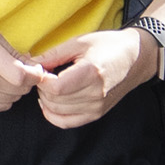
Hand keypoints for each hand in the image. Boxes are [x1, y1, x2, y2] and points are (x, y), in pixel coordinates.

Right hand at [0, 19, 37, 115]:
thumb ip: (14, 53)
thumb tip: (34, 67)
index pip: (23, 77)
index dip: (35, 75)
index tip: (36, 70)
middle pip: (20, 89)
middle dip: (27, 81)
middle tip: (21, 71)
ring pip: (12, 99)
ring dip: (15, 90)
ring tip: (5, 77)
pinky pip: (2, 106)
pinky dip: (5, 97)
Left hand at [26, 23, 161, 126]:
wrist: (135, 59)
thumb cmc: (108, 45)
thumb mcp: (80, 42)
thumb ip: (54, 54)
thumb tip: (29, 64)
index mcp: (91, 72)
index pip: (55, 87)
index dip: (40, 80)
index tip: (39, 69)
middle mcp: (96, 94)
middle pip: (54, 101)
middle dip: (42, 88)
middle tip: (44, 74)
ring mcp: (97, 107)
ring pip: (57, 112)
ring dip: (46, 99)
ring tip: (50, 84)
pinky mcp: (97, 114)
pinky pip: (66, 122)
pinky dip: (53, 115)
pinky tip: (50, 102)